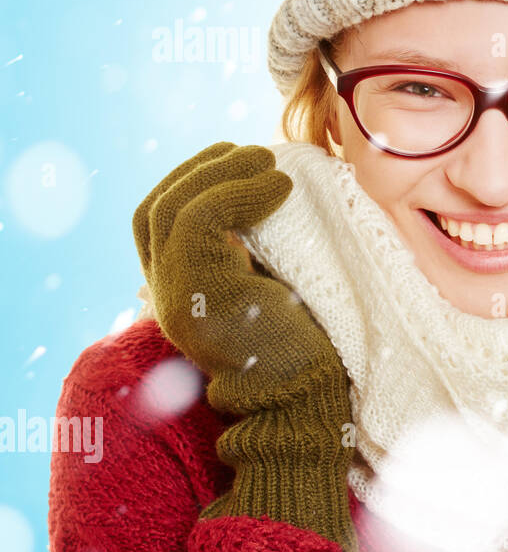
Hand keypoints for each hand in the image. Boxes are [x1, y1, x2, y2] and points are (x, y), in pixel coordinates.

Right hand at [133, 142, 356, 551]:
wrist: (306, 400)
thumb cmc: (305, 348)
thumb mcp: (272, 289)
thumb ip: (256, 255)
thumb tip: (275, 201)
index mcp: (179, 293)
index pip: (157, 222)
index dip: (188, 181)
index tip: (235, 158)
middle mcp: (167, 294)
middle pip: (156, 209)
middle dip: (200, 169)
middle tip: (248, 150)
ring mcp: (179, 295)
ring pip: (176, 208)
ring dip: (223, 173)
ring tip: (269, 162)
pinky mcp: (202, 293)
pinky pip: (204, 220)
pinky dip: (240, 192)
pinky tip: (279, 186)